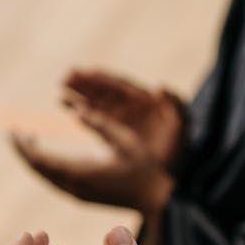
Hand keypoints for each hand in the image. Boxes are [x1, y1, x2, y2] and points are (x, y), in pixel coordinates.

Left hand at [11, 106, 175, 213]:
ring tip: (27, 141)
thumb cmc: (143, 168)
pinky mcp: (81, 196)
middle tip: (14, 133)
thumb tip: (76, 110)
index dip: (24, 146)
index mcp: (81, 172)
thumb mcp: (125, 140)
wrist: (153, 199)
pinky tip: (46, 156)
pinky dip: (45, 167)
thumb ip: (101, 124)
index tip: (14, 130)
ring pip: (45, 177)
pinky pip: (54, 181)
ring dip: (34, 159)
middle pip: (38, 170)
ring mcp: (77, 194)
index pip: (41, 160)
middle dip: (24, 151)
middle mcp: (74, 186)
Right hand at [63, 69, 186, 171]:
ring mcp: (123, 120)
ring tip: (62, 90)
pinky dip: (84, 113)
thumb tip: (159, 86)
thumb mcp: (182, 125)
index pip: (122, 86)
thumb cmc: (180, 147)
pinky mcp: (116, 134)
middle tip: (65, 76)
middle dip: (86, 83)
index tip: (87, 72)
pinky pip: (98, 120)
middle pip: (105, 91)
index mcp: (146, 102)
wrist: (175, 172)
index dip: (105, 78)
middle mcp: (132, 108)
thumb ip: (176, 104)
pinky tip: (71, 110)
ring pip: (98, 104)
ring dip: (81, 96)